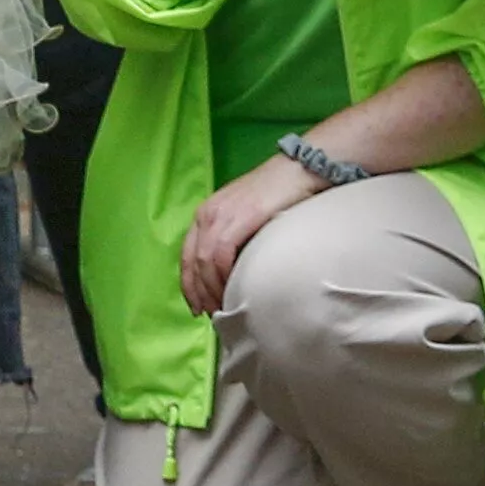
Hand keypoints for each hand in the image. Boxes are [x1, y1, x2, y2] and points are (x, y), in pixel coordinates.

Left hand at [179, 155, 319, 319]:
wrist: (297, 171)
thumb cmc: (277, 197)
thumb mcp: (246, 219)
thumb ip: (234, 240)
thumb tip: (232, 273)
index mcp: (205, 214)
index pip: (187, 255)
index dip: (189, 285)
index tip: (196, 307)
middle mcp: (207, 214)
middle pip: (192, 262)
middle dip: (198, 292)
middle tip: (211, 314)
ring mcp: (221, 214)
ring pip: (204, 261)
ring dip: (211, 289)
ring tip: (224, 308)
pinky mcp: (239, 217)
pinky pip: (221, 254)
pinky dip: (223, 276)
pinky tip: (232, 290)